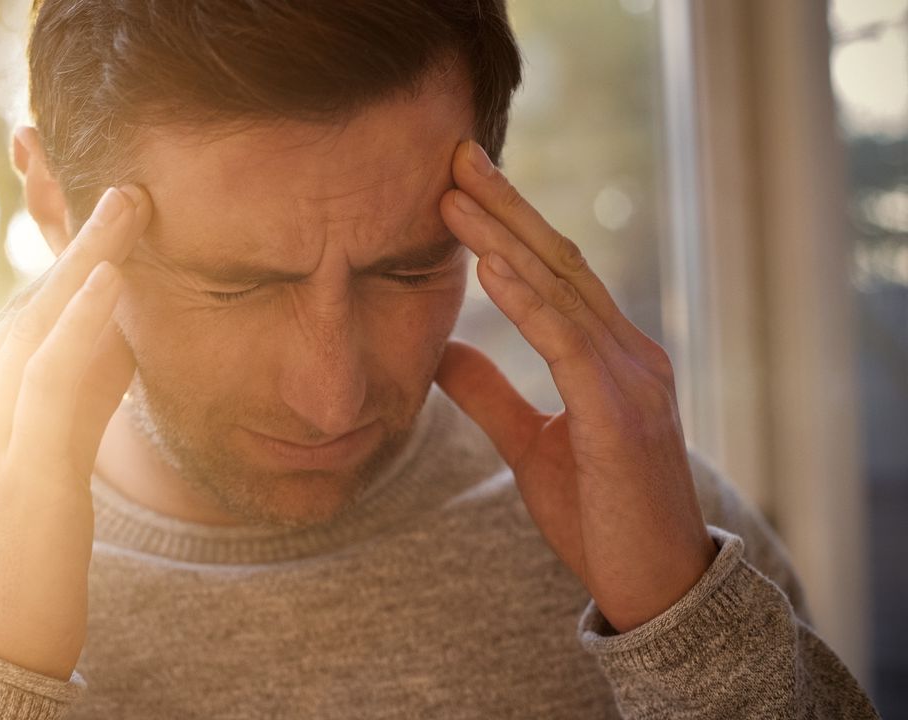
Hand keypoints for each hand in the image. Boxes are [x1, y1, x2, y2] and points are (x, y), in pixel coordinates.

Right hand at [0, 186, 149, 678]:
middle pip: (24, 314)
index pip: (14, 323)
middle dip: (79, 251)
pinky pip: (49, 381)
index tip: (110, 226)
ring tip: (129, 209)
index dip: (65, 270)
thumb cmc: (19, 557)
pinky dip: (80, 324)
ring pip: (35, 331)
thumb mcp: (36, 460)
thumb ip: (69, 397)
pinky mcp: (15, 473)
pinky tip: (112, 278)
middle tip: (127, 196)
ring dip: (87, 263)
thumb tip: (119, 331)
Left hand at [436, 141, 715, 632]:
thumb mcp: (530, 445)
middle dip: (506, 206)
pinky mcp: (622, 415)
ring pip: (563, 290)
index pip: (556, 273)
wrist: (651, 585)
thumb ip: (492, 393)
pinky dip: (529, 301)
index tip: (460, 184)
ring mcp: (633, 379)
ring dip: (505, 238)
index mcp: (611, 357)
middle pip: (560, 262)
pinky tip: (490, 265)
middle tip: (456, 155)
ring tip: (455, 196)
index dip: (509, 223)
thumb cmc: (600, 515)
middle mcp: (630, 354)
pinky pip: (569, 343)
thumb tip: (444, 349)